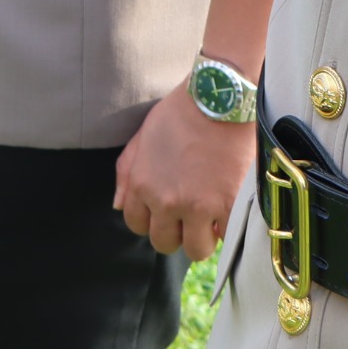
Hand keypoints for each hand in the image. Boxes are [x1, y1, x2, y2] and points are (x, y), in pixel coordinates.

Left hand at [114, 90, 254, 260]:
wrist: (219, 99)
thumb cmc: (179, 113)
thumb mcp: (142, 137)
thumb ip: (126, 174)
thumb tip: (119, 205)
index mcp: (141, 185)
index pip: (136, 225)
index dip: (151, 219)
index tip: (166, 210)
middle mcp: (165, 201)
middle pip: (164, 243)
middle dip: (175, 232)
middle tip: (189, 215)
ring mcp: (197, 207)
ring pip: (195, 249)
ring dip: (202, 237)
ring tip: (210, 218)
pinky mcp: (227, 206)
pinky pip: (224, 238)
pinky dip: (227, 228)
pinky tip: (228, 209)